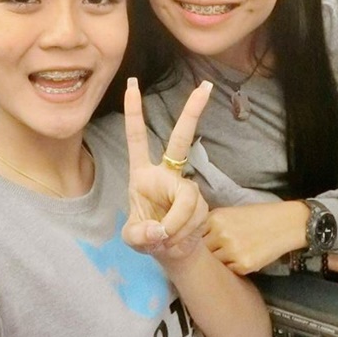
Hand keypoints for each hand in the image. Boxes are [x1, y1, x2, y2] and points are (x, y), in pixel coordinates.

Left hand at [122, 77, 211, 261]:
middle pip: (180, 140)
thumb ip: (140, 234)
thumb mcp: (133, 239)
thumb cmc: (147, 236)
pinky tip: (178, 239)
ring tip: (165, 239)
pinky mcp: (201, 202)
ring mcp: (186, 186)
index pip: (137, 138)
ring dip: (176, 224)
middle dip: (192, 113)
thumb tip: (159, 228)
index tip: (132, 84)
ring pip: (187, 199)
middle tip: (205, 87)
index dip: (134, 113)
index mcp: (143, 174)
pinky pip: (195, 216)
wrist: (172, 252)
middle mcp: (166, 174)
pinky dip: (184, 233)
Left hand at [203, 202, 308, 274]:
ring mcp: (231, 251)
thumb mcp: (229, 213)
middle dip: (206, 253)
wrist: (284, 223)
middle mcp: (221, 234)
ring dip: (220, 261)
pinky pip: (229, 270)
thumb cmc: (256, 217)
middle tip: (215, 252)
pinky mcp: (243, 265)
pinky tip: (242, 257)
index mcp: (215, 218)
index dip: (195, 241)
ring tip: (232, 253)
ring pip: (214, 264)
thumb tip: (192, 238)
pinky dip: (233, 267)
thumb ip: (211, 224)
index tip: (199, 244)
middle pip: (201, 252)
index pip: (193, 236)